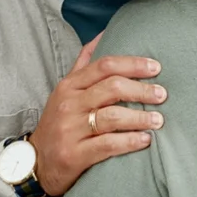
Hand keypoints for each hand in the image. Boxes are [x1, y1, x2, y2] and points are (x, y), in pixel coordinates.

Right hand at [28, 32, 167, 195]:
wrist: (35, 163)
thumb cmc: (59, 122)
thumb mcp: (65, 90)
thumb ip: (84, 63)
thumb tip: (104, 33)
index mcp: (70, 86)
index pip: (105, 66)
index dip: (133, 64)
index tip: (156, 67)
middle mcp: (69, 104)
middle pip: (112, 88)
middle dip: (142, 90)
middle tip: (162, 95)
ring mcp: (71, 130)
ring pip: (112, 116)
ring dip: (140, 117)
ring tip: (158, 120)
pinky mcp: (74, 154)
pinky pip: (107, 145)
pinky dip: (130, 141)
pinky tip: (145, 140)